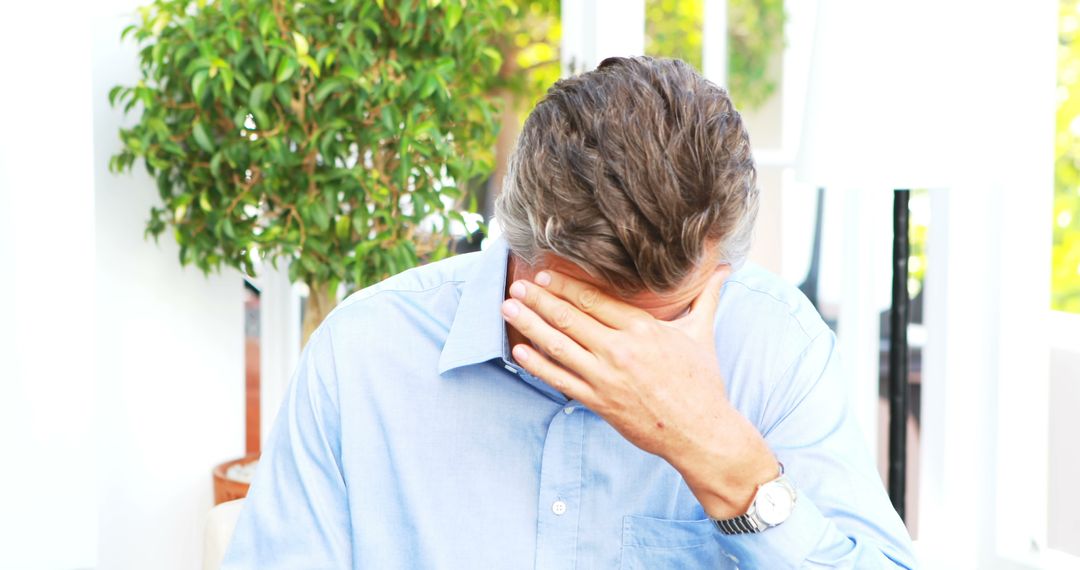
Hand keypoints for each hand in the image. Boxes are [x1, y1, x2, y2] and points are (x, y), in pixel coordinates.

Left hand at [500, 268, 777, 518]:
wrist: (701, 431)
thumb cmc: (703, 382)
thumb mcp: (702, 333)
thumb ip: (708, 297)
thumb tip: (726, 268)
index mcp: (643, 328)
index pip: (594, 299)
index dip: (565, 286)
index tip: (544, 274)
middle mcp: (620, 349)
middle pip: (570, 318)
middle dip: (539, 299)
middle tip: (516, 284)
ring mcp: (607, 377)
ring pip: (559, 345)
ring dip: (530, 325)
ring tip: (508, 308)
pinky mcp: (600, 402)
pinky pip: (561, 380)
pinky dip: (538, 365)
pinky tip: (519, 351)